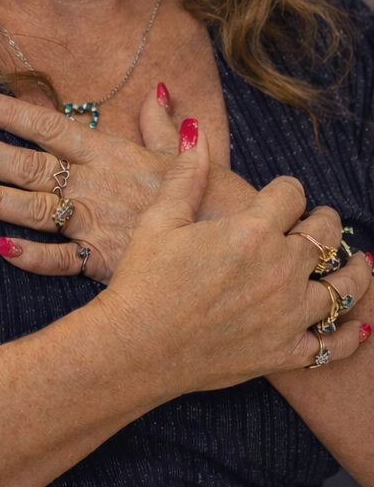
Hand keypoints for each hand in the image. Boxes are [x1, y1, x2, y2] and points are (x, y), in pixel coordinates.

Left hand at [0, 86, 196, 281]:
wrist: (237, 247)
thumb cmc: (212, 199)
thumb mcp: (186, 155)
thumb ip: (162, 124)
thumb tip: (157, 89)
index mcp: (109, 154)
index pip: (50, 125)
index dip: (11, 111)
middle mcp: (95, 185)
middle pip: (29, 165)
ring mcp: (95, 223)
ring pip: (33, 209)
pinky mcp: (102, 262)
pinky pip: (59, 260)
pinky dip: (31, 257)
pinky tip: (0, 250)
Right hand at [96, 132, 371, 392]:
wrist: (136, 349)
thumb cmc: (142, 282)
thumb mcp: (160, 221)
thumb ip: (186, 177)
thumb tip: (197, 134)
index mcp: (251, 232)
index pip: (291, 194)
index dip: (286, 189)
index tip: (280, 194)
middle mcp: (280, 270)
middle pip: (323, 233)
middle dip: (321, 221)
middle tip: (316, 222)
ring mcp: (288, 315)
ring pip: (343, 286)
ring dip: (353, 271)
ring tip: (358, 263)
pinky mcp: (285, 353)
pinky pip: (333, 346)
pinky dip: (350, 336)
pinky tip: (358, 325)